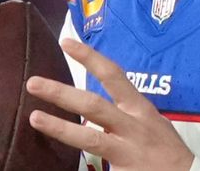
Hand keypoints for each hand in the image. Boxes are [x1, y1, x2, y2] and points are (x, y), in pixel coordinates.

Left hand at [25, 38, 194, 170]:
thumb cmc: (166, 150)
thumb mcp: (150, 122)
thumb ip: (124, 112)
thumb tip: (93, 107)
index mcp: (140, 110)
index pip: (113, 76)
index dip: (89, 57)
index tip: (66, 42)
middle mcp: (133, 128)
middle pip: (93, 105)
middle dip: (61, 93)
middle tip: (33, 83)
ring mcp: (127, 152)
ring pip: (90, 139)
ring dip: (60, 128)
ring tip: (34, 118)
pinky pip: (97, 166)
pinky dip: (81, 166)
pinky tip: (55, 161)